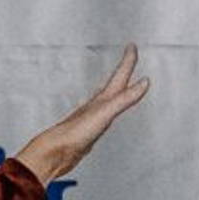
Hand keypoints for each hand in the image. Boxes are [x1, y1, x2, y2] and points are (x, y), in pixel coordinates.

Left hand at [13, 45, 149, 185]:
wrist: (54, 153)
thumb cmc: (74, 133)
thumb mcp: (105, 112)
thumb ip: (124, 98)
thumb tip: (144, 82)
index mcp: (102, 99)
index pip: (119, 75)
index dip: (127, 61)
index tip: (132, 46)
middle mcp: (96, 105)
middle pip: (112, 83)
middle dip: (122, 71)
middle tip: (128, 59)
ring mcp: (91, 118)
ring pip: (105, 99)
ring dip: (113, 90)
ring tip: (118, 85)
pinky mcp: (87, 132)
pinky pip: (101, 117)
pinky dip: (106, 111)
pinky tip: (102, 115)